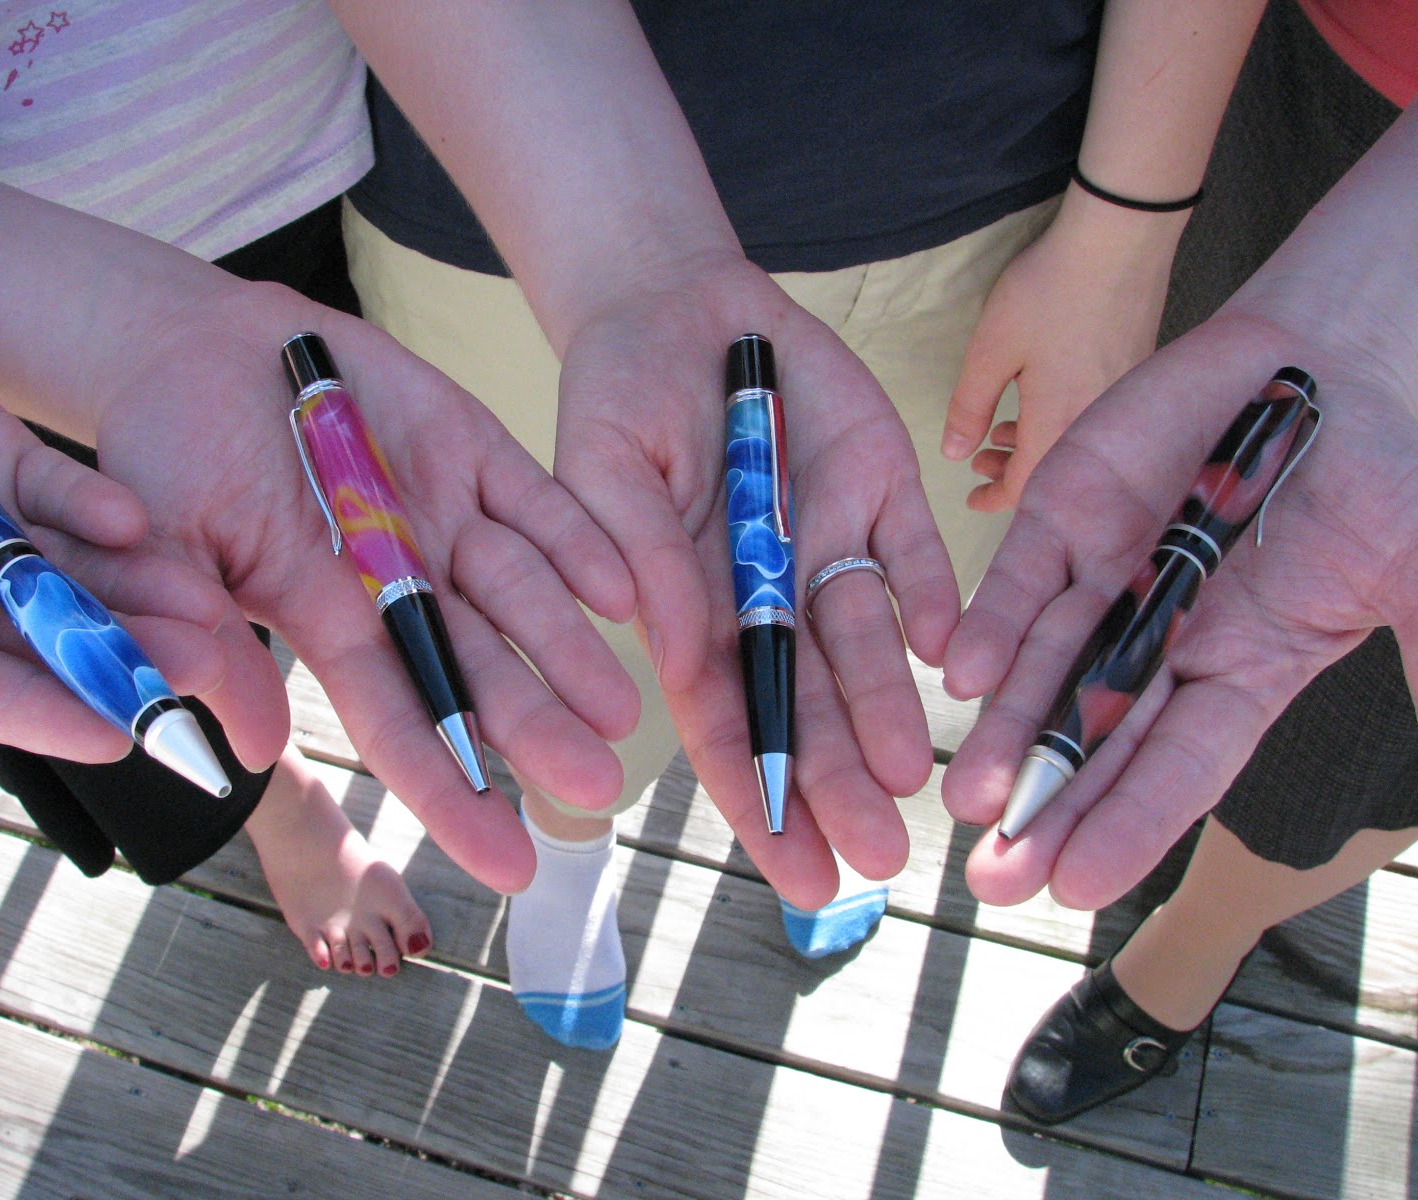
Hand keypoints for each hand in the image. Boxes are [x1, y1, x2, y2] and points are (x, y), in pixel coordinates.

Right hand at [0, 320, 233, 756]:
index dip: (48, 716)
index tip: (120, 737)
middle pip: (45, 639)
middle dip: (124, 654)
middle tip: (201, 665)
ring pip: (71, 572)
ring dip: (138, 588)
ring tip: (205, 603)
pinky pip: (57, 495)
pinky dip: (93, 507)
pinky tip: (132, 520)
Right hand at [84, 279, 639, 893]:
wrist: (197, 349)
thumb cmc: (162, 455)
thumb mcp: (162, 549)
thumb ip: (206, 641)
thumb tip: (253, 750)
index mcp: (328, 622)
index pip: (398, 722)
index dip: (450, 792)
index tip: (508, 863)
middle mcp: (399, 583)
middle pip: (478, 671)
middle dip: (534, 730)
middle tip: (597, 790)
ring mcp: (440, 516)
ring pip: (521, 595)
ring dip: (569, 649)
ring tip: (623, 708)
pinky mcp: (470, 449)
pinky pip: (537, 501)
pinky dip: (578, 541)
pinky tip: (622, 591)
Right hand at [554, 252, 961, 907]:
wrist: (675, 303)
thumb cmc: (615, 395)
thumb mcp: (603, 471)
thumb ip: (641, 555)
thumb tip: (682, 650)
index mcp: (689, 609)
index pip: (725, 721)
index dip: (757, 800)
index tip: (793, 877)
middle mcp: (766, 595)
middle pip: (805, 704)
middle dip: (836, 783)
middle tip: (875, 862)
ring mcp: (827, 543)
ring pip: (864, 645)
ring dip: (887, 710)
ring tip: (915, 783)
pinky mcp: (882, 487)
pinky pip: (911, 552)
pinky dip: (931, 598)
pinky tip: (955, 657)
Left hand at [939, 311, 1417, 907]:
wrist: (1346, 351)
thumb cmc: (1401, 471)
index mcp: (1245, 667)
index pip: (1179, 766)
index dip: (1131, 826)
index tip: (1078, 890)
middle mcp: (1165, 635)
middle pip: (1097, 736)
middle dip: (1048, 806)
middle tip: (993, 880)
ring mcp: (1112, 572)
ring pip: (1047, 666)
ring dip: (1008, 729)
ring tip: (969, 798)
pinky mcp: (1069, 509)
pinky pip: (1026, 575)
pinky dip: (995, 622)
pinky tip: (959, 675)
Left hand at [941, 199, 1179, 511]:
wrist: (1120, 238)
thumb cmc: (1049, 293)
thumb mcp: (990, 351)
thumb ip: (969, 407)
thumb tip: (954, 453)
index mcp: (1058, 425)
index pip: (1027, 488)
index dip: (995, 500)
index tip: (972, 499)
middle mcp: (1098, 422)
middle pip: (1054, 470)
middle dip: (1012, 473)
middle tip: (981, 460)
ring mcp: (1123, 396)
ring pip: (1075, 441)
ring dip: (1036, 444)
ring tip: (1004, 428)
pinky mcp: (1138, 368)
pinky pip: (1096, 416)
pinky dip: (1063, 420)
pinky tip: (1044, 396)